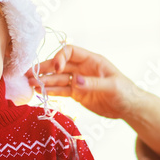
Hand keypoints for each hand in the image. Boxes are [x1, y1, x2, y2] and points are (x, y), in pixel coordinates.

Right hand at [31, 45, 159, 158]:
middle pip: (59, 64)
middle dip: (45, 68)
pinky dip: (51, 91)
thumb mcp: (112, 86)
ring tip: (30, 84)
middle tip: (30, 74)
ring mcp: (78, 81)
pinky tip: (40, 92)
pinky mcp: (77, 94)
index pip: (70, 52)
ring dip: (44, 81)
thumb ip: (94, 83)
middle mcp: (83, 68)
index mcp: (92, 60)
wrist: (129, 108)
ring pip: (58, 78)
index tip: (56, 68)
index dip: (60, 57)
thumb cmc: (126, 92)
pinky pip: (61, 91)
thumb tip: (75, 81)